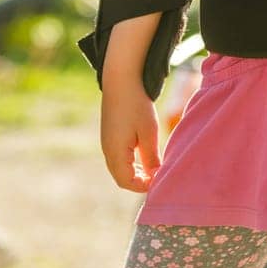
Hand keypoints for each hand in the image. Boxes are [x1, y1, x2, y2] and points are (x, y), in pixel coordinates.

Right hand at [100, 76, 161, 192]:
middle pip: (121, 178)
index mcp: (115, 152)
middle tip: (158, 177)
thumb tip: (155, 176)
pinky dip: (131, 162)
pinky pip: (118, 158)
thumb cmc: (137, 106)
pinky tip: (145, 156)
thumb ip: (151, 157)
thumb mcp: (148, 132)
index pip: (126, 182)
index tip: (159, 181)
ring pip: (119, 168)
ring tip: (154, 168)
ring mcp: (106, 143)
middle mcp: (107, 151)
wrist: (120, 81)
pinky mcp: (109, 136)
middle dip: (139, 181)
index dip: (143, 186)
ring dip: (136, 172)